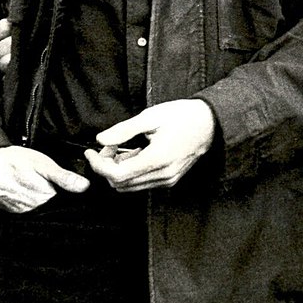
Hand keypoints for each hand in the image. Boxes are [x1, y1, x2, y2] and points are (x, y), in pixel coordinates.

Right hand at [0, 146, 89, 212]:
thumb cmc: (12, 162)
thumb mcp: (42, 164)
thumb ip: (63, 177)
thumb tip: (85, 186)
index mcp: (46, 197)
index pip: (69, 199)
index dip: (75, 190)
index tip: (76, 182)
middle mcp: (36, 208)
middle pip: (58, 202)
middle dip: (63, 192)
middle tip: (56, 177)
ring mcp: (25, 211)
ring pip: (46, 204)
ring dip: (49, 195)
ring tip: (41, 180)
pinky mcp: (16, 210)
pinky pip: (33, 206)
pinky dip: (36, 197)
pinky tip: (32, 186)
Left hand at [85, 99, 215, 191]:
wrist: (211, 122)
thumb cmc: (183, 116)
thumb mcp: (151, 116)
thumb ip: (124, 130)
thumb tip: (101, 139)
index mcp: (157, 159)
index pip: (117, 175)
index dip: (98, 165)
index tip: (91, 151)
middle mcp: (163, 175)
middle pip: (121, 184)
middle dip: (107, 167)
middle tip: (108, 146)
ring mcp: (168, 180)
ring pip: (130, 186)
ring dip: (119, 170)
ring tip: (122, 149)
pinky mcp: (170, 179)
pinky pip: (142, 183)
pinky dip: (132, 172)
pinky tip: (136, 154)